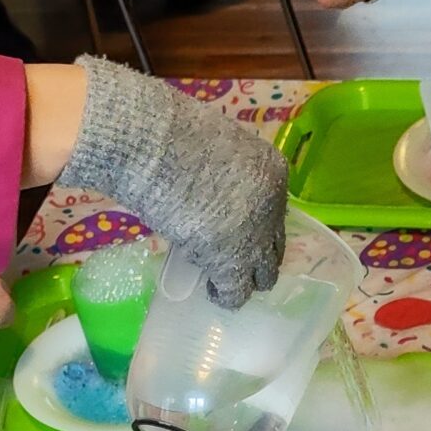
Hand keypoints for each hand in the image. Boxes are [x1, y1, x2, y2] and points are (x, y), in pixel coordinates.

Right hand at [58, 58, 288, 308]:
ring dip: (245, 280)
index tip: (238, 230)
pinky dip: (226, 296)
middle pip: (274, 245)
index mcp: (272, 172)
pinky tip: (213, 294)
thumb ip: (226, 171)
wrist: (156, 146)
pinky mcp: (231, 261)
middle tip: (235, 261)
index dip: (257, 225)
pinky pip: (236, 291)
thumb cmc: (174, 134)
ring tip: (225, 282)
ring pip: (263, 275)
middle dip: (256, 256)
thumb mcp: (218, 146)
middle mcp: (272, 206)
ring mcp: (254, 236)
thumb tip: (213, 186)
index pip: (273, 210)